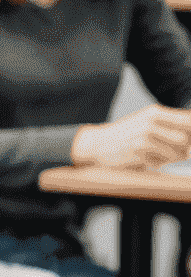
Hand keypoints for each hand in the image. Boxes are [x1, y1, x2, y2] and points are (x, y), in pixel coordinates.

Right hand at [71, 106, 190, 169]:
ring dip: (168, 159)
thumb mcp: (147, 125)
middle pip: (185, 139)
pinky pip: (161, 163)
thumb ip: (172, 129)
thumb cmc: (126, 137)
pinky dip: (155, 164)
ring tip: (153, 156)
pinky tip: (142, 159)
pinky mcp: (138, 149)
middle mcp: (151, 120)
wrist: (96, 145)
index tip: (183, 143)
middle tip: (164, 152)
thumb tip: (190, 146)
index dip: (190, 135)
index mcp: (155, 112)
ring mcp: (144, 134)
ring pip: (177, 153)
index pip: (189, 120)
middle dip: (181, 150)